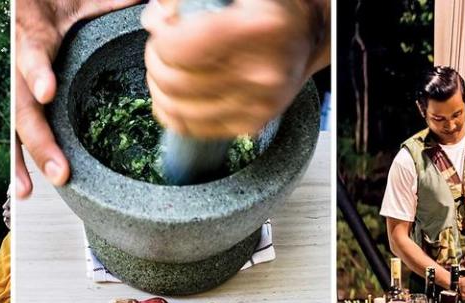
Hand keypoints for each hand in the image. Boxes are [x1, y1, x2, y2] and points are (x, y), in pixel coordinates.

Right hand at [15, 0, 138, 198]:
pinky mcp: (24, 95)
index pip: (32, 55)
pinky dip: (24, 159)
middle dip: (41, 141)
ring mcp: (21, 82)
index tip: (47, 92)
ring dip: (24, 161)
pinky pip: (21, 129)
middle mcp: (22, 64)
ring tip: (28, 191)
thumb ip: (111, 3)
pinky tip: (26, 186)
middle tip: (60, 170)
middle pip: (23, 105)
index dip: (37, 73)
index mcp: (36, 35)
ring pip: (17, 124)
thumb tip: (154, 4)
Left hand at [141, 0, 329, 137]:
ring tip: (170, 69)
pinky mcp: (253, 123)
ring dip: (161, 87)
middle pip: (174, 80)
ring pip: (178, 107)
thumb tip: (156, 18)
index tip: (165, 27)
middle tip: (164, 48)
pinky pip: (193, 128)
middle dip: (156, 61)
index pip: (178, 47)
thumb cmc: (272, 5)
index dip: (161, 38)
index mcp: (258, 28)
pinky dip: (174, 113)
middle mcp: (262, 70)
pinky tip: (176, 95)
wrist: (308, 34)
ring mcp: (259, 103)